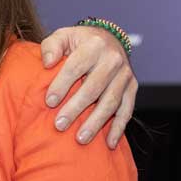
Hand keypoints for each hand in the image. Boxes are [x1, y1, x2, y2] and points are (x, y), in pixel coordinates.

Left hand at [40, 26, 137, 148]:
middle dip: (75, 108)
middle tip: (59, 125)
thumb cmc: (79, 42)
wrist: (108, 39)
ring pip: (110, 102)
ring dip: (95, 122)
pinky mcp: (132, 87)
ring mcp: (125, 75)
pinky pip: (127, 110)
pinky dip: (118, 128)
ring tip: (80, 138)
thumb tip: (48, 63)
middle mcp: (113, 59)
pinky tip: (109, 144)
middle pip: (93, 88)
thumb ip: (51, 46)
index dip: (62, 85)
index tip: (49, 102)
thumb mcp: (63, 36)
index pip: (76, 67)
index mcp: (94, 45)